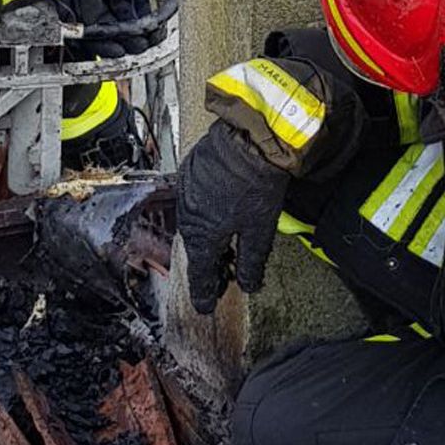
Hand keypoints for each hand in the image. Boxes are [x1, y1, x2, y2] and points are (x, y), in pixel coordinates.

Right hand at [177, 123, 289, 313]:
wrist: (249, 137)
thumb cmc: (255, 183)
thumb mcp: (259, 230)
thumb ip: (252, 261)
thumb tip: (249, 286)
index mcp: (202, 235)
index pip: (201, 273)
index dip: (204, 292)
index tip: (205, 306)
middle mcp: (187, 216)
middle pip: (197, 249)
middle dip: (209, 264)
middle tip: (221, 277)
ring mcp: (186, 192)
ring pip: (194, 225)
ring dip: (208, 238)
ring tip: (223, 247)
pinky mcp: (190, 172)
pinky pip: (194, 202)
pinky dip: (205, 213)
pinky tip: (219, 212)